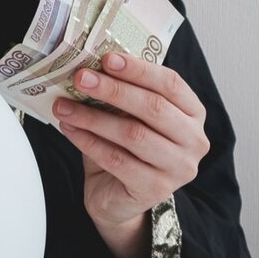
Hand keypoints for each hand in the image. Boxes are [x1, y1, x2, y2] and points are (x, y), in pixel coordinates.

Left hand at [51, 51, 209, 257]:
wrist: (119, 198)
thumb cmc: (125, 148)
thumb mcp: (127, 117)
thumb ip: (120, 94)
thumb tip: (89, 66)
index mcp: (193, 113)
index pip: (170, 83)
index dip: (138, 69)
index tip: (106, 59)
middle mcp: (194, 140)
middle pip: (153, 107)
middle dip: (113, 90)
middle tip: (81, 78)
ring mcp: (178, 167)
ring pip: (133, 134)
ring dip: (93, 117)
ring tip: (64, 106)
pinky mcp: (156, 189)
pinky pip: (116, 159)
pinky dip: (89, 141)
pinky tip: (69, 129)